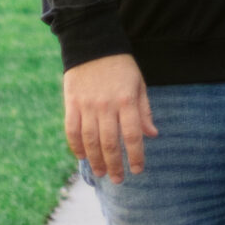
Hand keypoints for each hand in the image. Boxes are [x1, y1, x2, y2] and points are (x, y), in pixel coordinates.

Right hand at [64, 52, 157, 181]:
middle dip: (115, 165)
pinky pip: (72, 130)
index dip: (135, 156)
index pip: (132, 135)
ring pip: (90, 141)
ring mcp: (87, 105)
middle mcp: (106, 106)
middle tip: (118, 180)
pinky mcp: (71, 103)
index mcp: (126, 100)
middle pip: (110, 143)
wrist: (92, 44)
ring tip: (101, 173)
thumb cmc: (120, 66)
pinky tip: (82, 156)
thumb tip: (152, 135)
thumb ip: (144, 111)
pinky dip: (76, 146)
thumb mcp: (139, 84)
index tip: (137, 170)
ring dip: (95, 160)